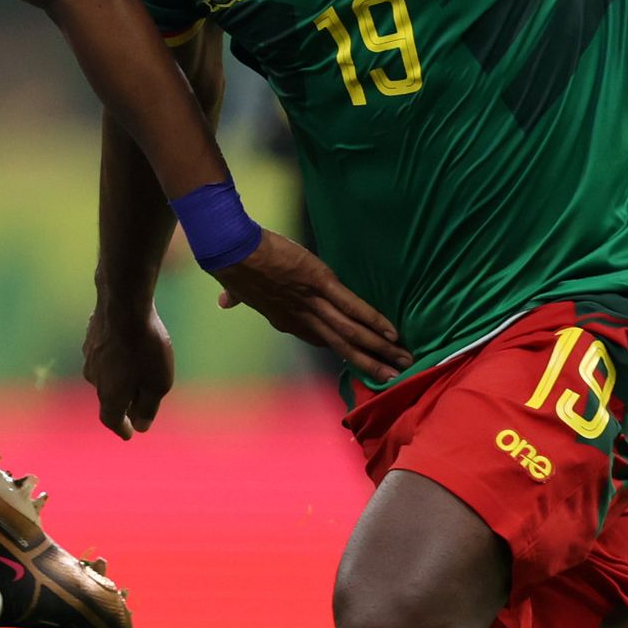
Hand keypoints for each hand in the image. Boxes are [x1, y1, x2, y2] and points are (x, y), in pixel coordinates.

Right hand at [82, 299, 176, 438]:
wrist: (124, 305)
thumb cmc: (145, 347)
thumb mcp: (158, 384)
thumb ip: (148, 407)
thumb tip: (141, 426)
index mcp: (110, 396)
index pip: (112, 420)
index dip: (122, 428)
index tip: (129, 433)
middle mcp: (94, 380)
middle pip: (108, 398)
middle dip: (122, 404)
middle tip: (137, 407)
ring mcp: (90, 356)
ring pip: (105, 374)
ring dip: (118, 378)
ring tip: (134, 375)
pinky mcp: (91, 336)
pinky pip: (104, 354)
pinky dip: (114, 359)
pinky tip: (126, 349)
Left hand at [210, 229, 407, 383]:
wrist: (231, 250)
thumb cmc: (234, 265)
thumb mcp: (236, 288)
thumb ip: (236, 297)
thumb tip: (225, 301)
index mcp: (284, 320)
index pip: (318, 339)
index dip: (342, 350)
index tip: (362, 359)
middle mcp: (301, 318)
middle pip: (342, 346)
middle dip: (370, 363)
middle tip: (394, 377)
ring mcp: (312, 302)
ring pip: (351, 332)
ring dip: (379, 348)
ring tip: (402, 360)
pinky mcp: (320, 282)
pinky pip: (351, 306)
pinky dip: (373, 321)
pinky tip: (392, 333)